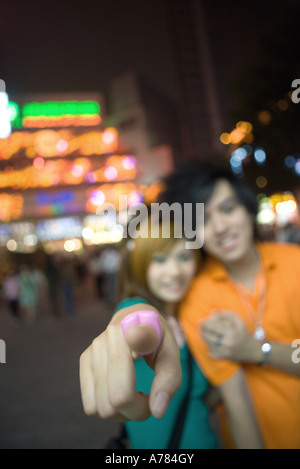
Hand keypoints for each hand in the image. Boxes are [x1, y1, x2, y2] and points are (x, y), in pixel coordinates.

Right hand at [79, 304, 181, 421]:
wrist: (137, 317)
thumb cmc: (157, 339)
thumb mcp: (172, 354)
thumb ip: (169, 380)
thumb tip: (156, 412)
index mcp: (131, 333)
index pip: (126, 387)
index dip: (140, 404)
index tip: (150, 395)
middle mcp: (107, 338)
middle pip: (116, 400)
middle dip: (136, 411)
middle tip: (148, 399)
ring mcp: (93, 349)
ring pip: (101, 407)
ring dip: (122, 412)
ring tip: (135, 394)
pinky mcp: (84, 359)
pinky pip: (90, 405)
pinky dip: (107, 408)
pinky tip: (120, 392)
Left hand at [201, 311, 255, 361]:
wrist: (253, 351)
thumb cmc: (244, 333)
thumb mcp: (239, 321)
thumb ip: (227, 314)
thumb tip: (214, 311)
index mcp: (232, 334)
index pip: (215, 327)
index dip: (207, 323)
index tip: (201, 320)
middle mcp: (228, 344)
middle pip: (210, 336)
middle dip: (202, 330)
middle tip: (199, 324)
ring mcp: (225, 352)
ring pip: (209, 344)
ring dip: (203, 337)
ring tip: (200, 331)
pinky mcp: (223, 358)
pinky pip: (211, 351)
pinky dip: (207, 345)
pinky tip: (205, 340)